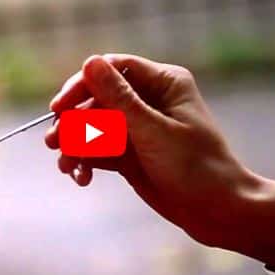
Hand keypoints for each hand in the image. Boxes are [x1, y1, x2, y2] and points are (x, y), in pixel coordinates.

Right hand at [45, 54, 274, 268]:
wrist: (220, 213)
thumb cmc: (197, 168)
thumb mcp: (154, 132)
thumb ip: (120, 99)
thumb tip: (89, 62)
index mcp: (164, 83)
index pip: (113, 69)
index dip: (82, 85)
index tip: (60, 107)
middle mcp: (149, 100)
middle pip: (97, 99)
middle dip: (75, 122)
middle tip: (55, 143)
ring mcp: (138, 129)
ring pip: (93, 127)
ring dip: (76, 145)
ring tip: (67, 167)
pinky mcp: (130, 154)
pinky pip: (98, 150)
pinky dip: (85, 161)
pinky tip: (81, 178)